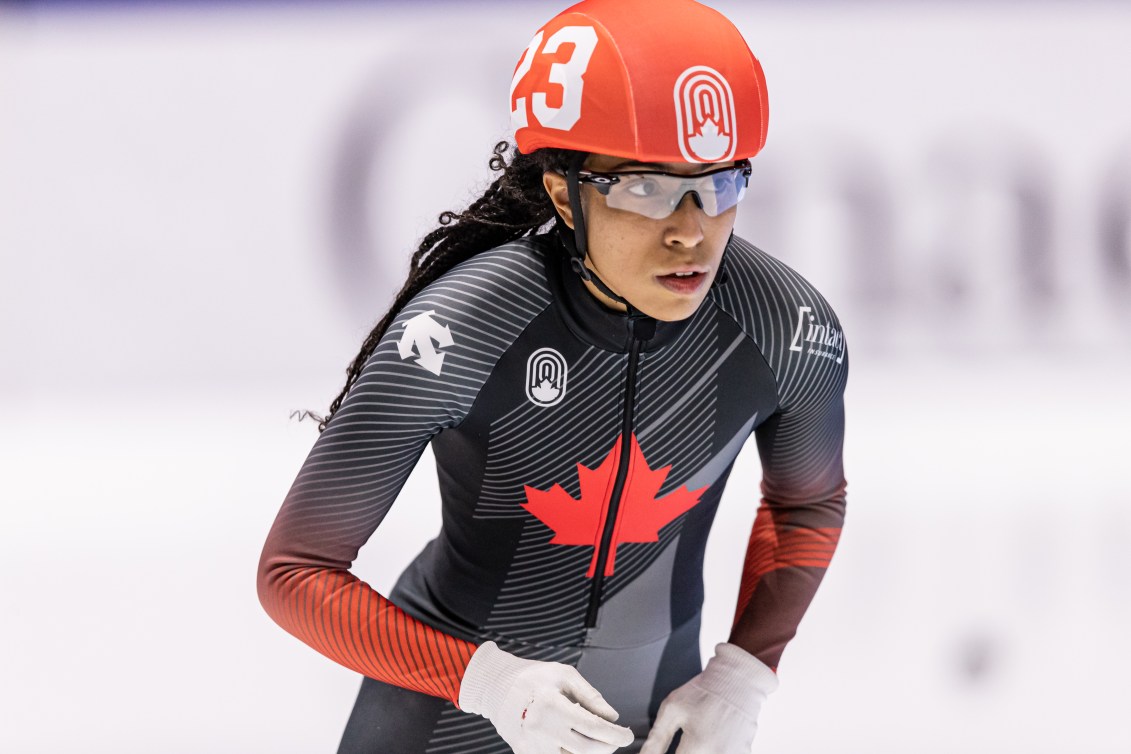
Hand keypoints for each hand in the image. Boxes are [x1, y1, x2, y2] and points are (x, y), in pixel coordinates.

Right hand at [459, 641, 635, 753]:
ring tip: (596, 738)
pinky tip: (577, 742)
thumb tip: (613, 718)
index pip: (593, 728)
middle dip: (608, 746)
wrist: (496, 688)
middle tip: (616, 737)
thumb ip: (591, 696)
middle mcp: (540, 729)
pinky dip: (571, 753)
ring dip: (591, 752)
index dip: (615, 734)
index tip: (629, 734)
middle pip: (586, 750)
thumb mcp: (565, 675)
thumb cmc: (534, 677)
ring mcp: (531, 746)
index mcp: (551, 705)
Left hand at [640, 643, 777, 753]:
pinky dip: (711, 750)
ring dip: (696, 752)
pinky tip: (708, 739)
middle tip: (682, 742)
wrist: (737, 680)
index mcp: (698, 747)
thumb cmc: (702, 692)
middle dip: (683, 753)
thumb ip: (656, 739)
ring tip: (694, 738)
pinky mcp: (743, 753)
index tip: (662, 751)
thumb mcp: (672, 710)